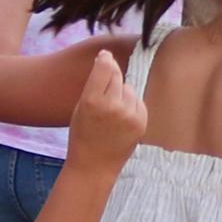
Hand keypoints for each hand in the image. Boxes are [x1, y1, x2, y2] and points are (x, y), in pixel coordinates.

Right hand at [64, 51, 147, 168]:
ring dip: (122, 93)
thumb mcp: (80, 107)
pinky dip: (131, 105)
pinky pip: (138, 101)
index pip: (104, 66)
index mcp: (92, 101)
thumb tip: (108, 58)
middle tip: (103, 96)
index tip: (105, 55)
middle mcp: (112, 106)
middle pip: (117, 76)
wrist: (94, 165)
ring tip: (111, 113)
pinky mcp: (141, 122)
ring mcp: (129, 115)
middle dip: (111, 80)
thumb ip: (94, 84)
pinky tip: (121, 120)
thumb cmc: (83, 135)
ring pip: (129, 88)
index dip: (105, 59)